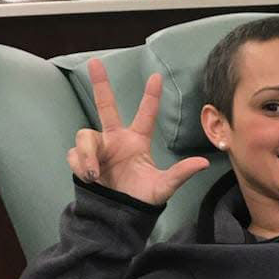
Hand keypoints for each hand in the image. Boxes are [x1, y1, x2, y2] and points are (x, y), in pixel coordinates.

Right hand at [66, 59, 208, 206]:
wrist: (118, 216)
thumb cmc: (142, 199)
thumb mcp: (164, 187)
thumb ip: (180, 173)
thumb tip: (203, 163)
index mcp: (136, 141)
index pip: (145, 114)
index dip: (151, 96)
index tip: (157, 76)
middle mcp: (115, 139)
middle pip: (106, 106)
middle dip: (100, 84)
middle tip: (95, 62)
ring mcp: (98, 149)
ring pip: (85, 135)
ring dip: (88, 153)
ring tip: (94, 172)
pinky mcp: (82, 161)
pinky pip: (74, 154)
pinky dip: (80, 163)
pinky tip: (89, 177)